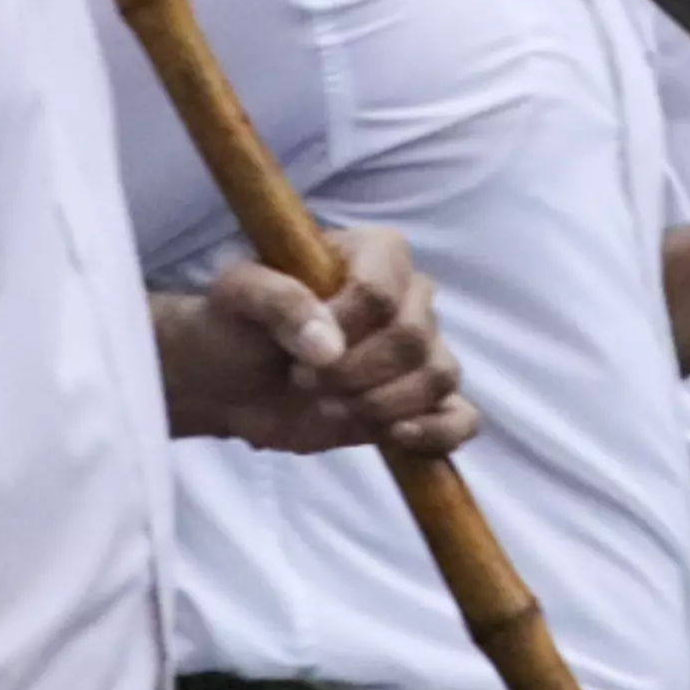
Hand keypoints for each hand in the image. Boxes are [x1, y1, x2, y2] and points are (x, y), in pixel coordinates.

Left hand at [164, 229, 477, 459]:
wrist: (228, 378)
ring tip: (328, 406)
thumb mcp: (236, 293)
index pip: (384, 291)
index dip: (346, 328)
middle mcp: (409, 295)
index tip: (301, 351)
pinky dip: (439, 432)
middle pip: (414, 338)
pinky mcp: (419, 402)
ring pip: (438, 376)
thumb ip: (279, 302)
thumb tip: (328, 346)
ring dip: (379, 404)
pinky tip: (396, 437)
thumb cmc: (234, 321)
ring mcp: (420, 351)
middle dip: (354, 373)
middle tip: (304, 381)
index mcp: (374, 252)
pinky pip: (461, 418)